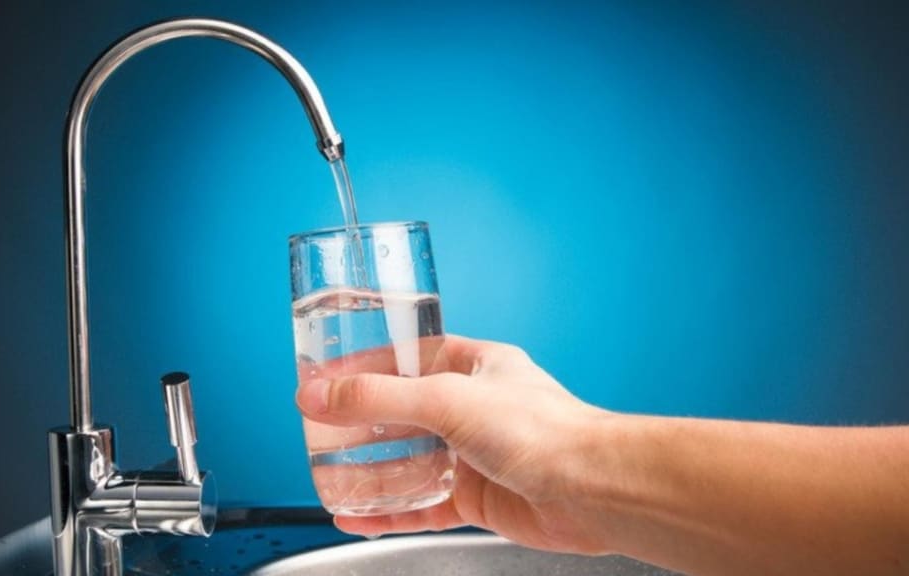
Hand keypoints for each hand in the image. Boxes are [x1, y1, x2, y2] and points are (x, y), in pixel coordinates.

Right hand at [295, 335, 610, 553]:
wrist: (592, 490)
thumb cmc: (545, 431)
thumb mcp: (447, 400)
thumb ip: (379, 397)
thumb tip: (321, 394)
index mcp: (474, 367)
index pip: (407, 357)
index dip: (364, 366)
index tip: (325, 378)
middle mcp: (473, 408)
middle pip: (402, 414)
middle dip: (360, 425)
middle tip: (319, 432)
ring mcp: (474, 455)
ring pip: (409, 463)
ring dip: (369, 473)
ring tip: (329, 478)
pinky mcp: (476, 499)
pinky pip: (422, 505)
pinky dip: (390, 512)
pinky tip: (359, 517)